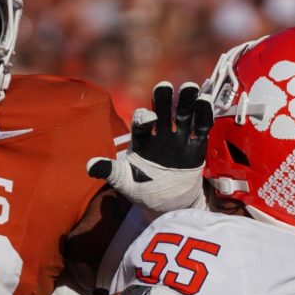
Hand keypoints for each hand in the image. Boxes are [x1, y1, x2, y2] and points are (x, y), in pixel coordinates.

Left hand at [86, 82, 212, 214]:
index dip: (144, 117)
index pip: (141, 122)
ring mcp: (178, 140)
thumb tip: (90, 166)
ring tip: (190, 88)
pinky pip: (201, 128)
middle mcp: (159, 136)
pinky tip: (205, 102)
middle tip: (165, 87)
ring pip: (182, 115)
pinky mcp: (195, 148)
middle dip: (163, 99)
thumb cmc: (144, 192)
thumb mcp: (125, 182)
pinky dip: (203, 115)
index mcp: (141, 141)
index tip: (150, 119)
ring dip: (186, 101)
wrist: (168, 208)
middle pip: (162, 111)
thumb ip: (111, 172)